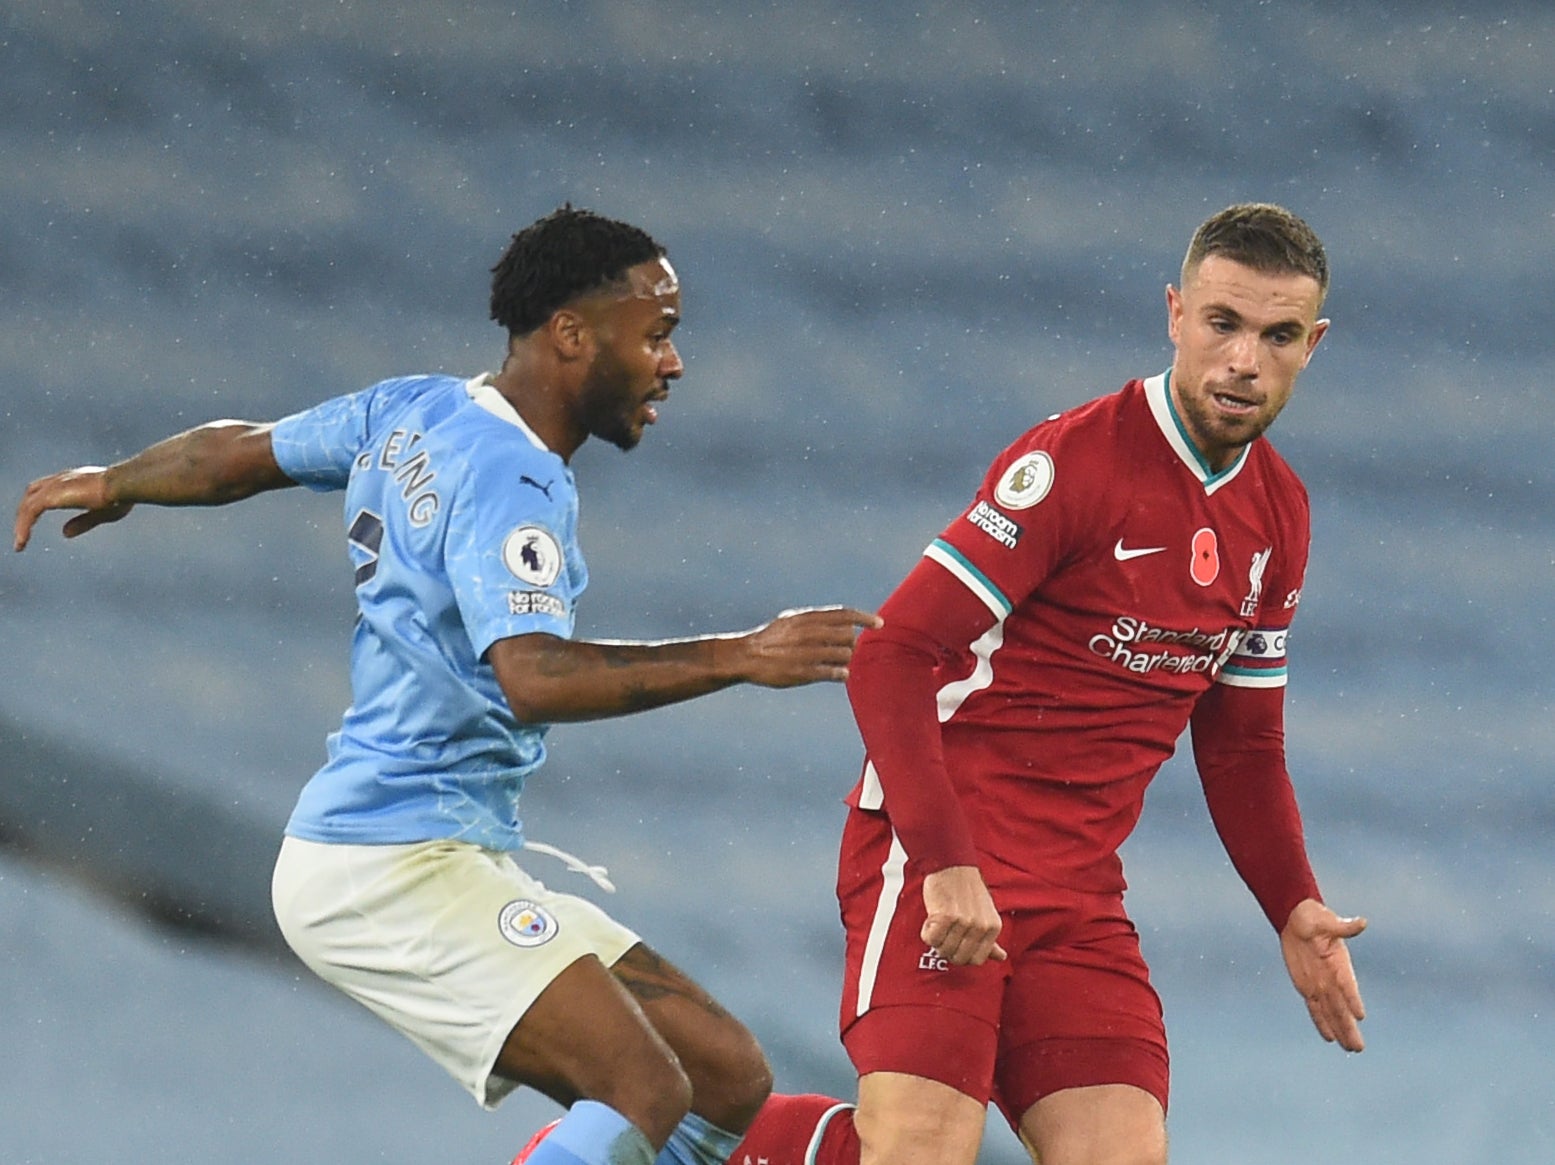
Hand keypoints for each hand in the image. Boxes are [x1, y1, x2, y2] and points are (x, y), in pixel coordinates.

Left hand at [14, 466, 133, 550]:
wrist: (122, 484)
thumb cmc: (121, 496)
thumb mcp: (100, 514)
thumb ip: (81, 523)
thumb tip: (63, 534)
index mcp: (75, 479)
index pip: (48, 487)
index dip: (40, 501)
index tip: (36, 517)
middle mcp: (62, 479)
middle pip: (32, 493)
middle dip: (25, 511)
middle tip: (22, 531)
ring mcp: (55, 486)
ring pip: (27, 505)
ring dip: (21, 524)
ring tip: (20, 543)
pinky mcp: (51, 496)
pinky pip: (29, 513)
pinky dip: (23, 528)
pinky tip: (22, 542)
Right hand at [738, 605, 881, 686]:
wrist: (746, 656)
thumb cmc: (771, 637)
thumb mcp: (791, 619)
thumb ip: (816, 619)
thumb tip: (843, 619)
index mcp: (806, 617)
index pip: (844, 614)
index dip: (865, 618)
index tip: (879, 623)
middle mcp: (808, 632)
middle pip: (848, 635)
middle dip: (851, 643)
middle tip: (844, 649)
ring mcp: (806, 652)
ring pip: (844, 654)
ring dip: (846, 660)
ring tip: (838, 663)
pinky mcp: (803, 672)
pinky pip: (834, 673)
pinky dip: (841, 673)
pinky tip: (840, 674)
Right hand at [921, 865, 1006, 965]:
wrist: (952, 865)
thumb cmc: (967, 889)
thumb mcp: (986, 914)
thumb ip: (990, 939)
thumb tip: (1001, 957)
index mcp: (993, 927)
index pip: (978, 960)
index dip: (963, 955)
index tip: (956, 945)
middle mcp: (980, 926)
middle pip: (960, 958)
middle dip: (948, 950)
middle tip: (944, 934)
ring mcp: (963, 922)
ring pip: (944, 950)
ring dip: (936, 940)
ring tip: (938, 923)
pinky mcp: (944, 916)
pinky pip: (931, 939)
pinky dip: (927, 932)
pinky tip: (931, 920)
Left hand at [1280, 897, 1366, 1051]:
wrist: (1296, 919)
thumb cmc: (1313, 917)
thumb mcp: (1325, 919)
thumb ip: (1342, 926)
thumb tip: (1362, 922)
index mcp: (1339, 963)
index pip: (1347, 984)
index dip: (1352, 999)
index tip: (1360, 1015)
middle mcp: (1332, 978)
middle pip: (1341, 1007)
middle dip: (1348, 1027)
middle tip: (1358, 1048)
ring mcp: (1320, 984)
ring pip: (1330, 1012)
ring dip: (1339, 1030)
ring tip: (1351, 1048)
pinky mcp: (1307, 987)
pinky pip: (1315, 1008)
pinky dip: (1321, 1022)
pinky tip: (1329, 1037)